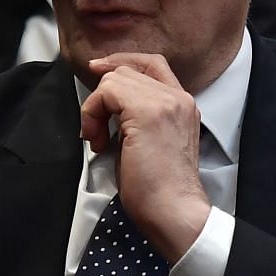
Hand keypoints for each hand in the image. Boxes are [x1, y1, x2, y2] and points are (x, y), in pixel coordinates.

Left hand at [78, 53, 210, 261]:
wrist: (174, 211)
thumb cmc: (158, 191)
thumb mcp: (148, 142)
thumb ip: (135, 118)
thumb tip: (106, 106)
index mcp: (183, 105)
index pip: (151, 64)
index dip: (120, 64)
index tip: (97, 74)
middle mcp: (178, 98)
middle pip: (127, 70)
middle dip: (102, 95)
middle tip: (97, 132)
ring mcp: (165, 102)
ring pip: (115, 79)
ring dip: (96, 107)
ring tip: (99, 140)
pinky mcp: (147, 112)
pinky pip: (107, 91)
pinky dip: (93, 112)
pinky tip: (98, 140)